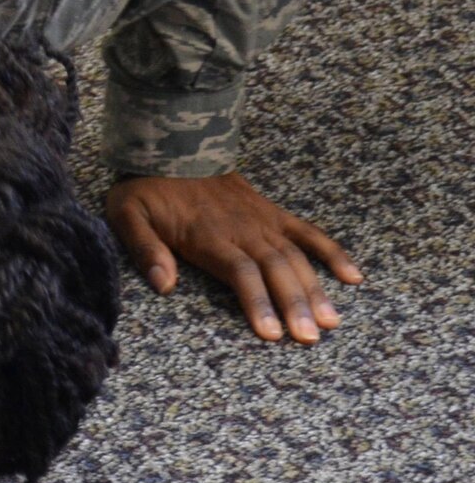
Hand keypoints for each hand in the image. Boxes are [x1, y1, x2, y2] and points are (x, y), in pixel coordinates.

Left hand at [106, 172, 362, 343]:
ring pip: (295, 257)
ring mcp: (261, 220)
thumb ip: (145, 248)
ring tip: (330, 321)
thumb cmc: (145, 187)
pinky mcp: (271, 212)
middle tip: (310, 337)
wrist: (169, 145)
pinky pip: (307, 232)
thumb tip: (163, 285)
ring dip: (315, 289)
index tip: (271, 333)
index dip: (258, 302)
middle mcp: (241, 229)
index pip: (240, 273)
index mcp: (208, 235)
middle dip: (294, 304)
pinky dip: (332, 252)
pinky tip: (354, 277)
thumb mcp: (127, 213)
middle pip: (274, 269)